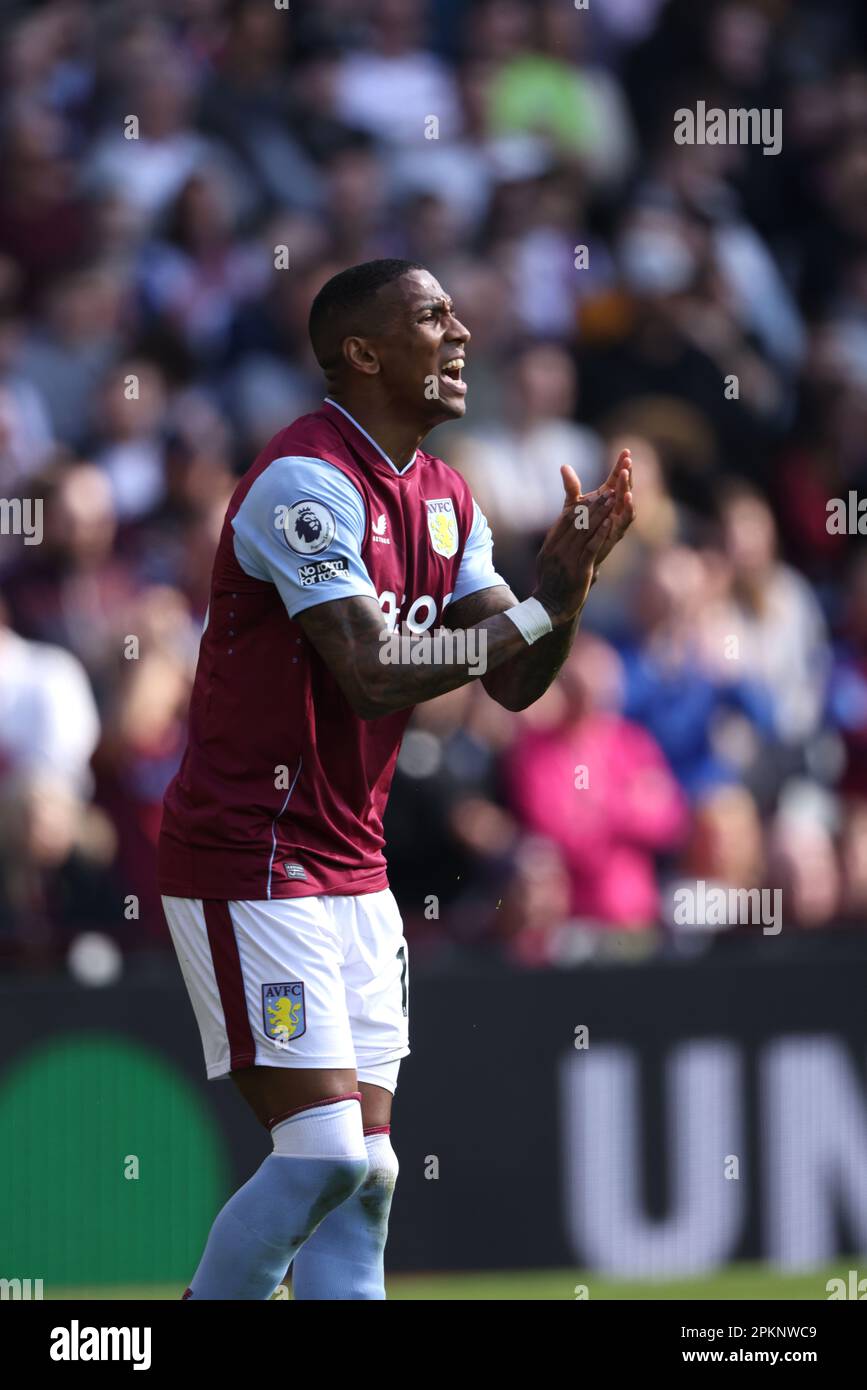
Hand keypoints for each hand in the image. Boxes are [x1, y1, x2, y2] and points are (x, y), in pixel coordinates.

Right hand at [533, 465, 614, 623]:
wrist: (549, 609)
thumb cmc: (550, 587)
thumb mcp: (547, 561)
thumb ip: (555, 545)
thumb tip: (561, 532)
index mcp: (550, 546)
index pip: (565, 519)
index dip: (580, 505)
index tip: (592, 495)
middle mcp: (557, 549)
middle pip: (577, 522)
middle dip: (594, 505)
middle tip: (608, 492)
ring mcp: (567, 559)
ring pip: (585, 531)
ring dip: (600, 513)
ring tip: (612, 500)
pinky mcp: (579, 570)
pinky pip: (590, 548)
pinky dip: (600, 533)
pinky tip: (609, 522)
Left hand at [583, 449, 635, 571]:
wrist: (575, 553)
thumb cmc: (576, 527)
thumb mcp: (572, 504)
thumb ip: (571, 486)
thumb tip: (564, 466)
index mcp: (607, 497)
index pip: (616, 477)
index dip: (621, 464)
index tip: (625, 451)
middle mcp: (616, 507)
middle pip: (625, 487)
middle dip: (627, 474)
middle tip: (628, 461)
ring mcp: (618, 520)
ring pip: (628, 502)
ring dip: (628, 489)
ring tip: (626, 476)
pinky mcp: (616, 533)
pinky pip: (626, 520)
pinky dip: (628, 509)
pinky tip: (627, 498)